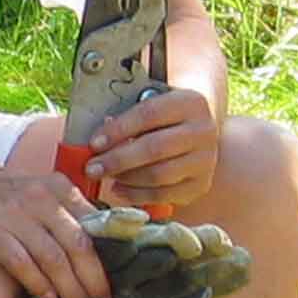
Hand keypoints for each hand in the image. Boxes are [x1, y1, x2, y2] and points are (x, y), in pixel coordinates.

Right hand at [0, 160, 111, 297]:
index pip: (94, 228)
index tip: (113, 289)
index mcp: (61, 189)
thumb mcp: (45, 193)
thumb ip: (71, 216)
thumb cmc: (8, 195)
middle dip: (92, 281)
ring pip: (51, 257)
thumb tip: (103, 256)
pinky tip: (47, 297)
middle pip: (77, 245)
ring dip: (69, 288)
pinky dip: (36, 281)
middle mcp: (40, 198)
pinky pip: (19, 261)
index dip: (106, 261)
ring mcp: (13, 213)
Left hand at [85, 86, 219, 208]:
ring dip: (125, 178)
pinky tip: (119, 189)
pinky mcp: (200, 185)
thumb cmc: (163, 120)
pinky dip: (136, 194)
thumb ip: (127, 117)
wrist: (196, 137)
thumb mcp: (151, 106)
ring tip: (106, 176)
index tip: (94, 143)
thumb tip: (98, 140)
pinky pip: (163, 195)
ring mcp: (205, 160)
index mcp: (190, 102)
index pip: (149, 114)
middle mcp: (203, 131)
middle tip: (91, 168)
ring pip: (158, 174)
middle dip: (118, 160)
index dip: (119, 129)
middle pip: (155, 148)